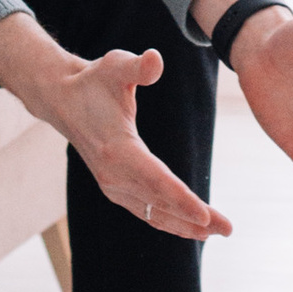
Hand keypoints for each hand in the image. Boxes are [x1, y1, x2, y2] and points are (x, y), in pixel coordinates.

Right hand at [0, 12, 231, 239]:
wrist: (64, 99)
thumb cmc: (95, 80)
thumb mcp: (115, 65)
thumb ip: (138, 66)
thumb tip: (155, 59)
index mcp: (116, 150)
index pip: (155, 180)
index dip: (181, 199)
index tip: (206, 216)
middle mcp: (113, 175)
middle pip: (160, 203)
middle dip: (194, 219)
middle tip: (229, 229)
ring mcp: (113, 185)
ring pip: (154, 213)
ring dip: (185, 225)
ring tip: (218, 232)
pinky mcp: (116, 188)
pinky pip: (147, 211)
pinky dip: (170, 220)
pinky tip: (192, 226)